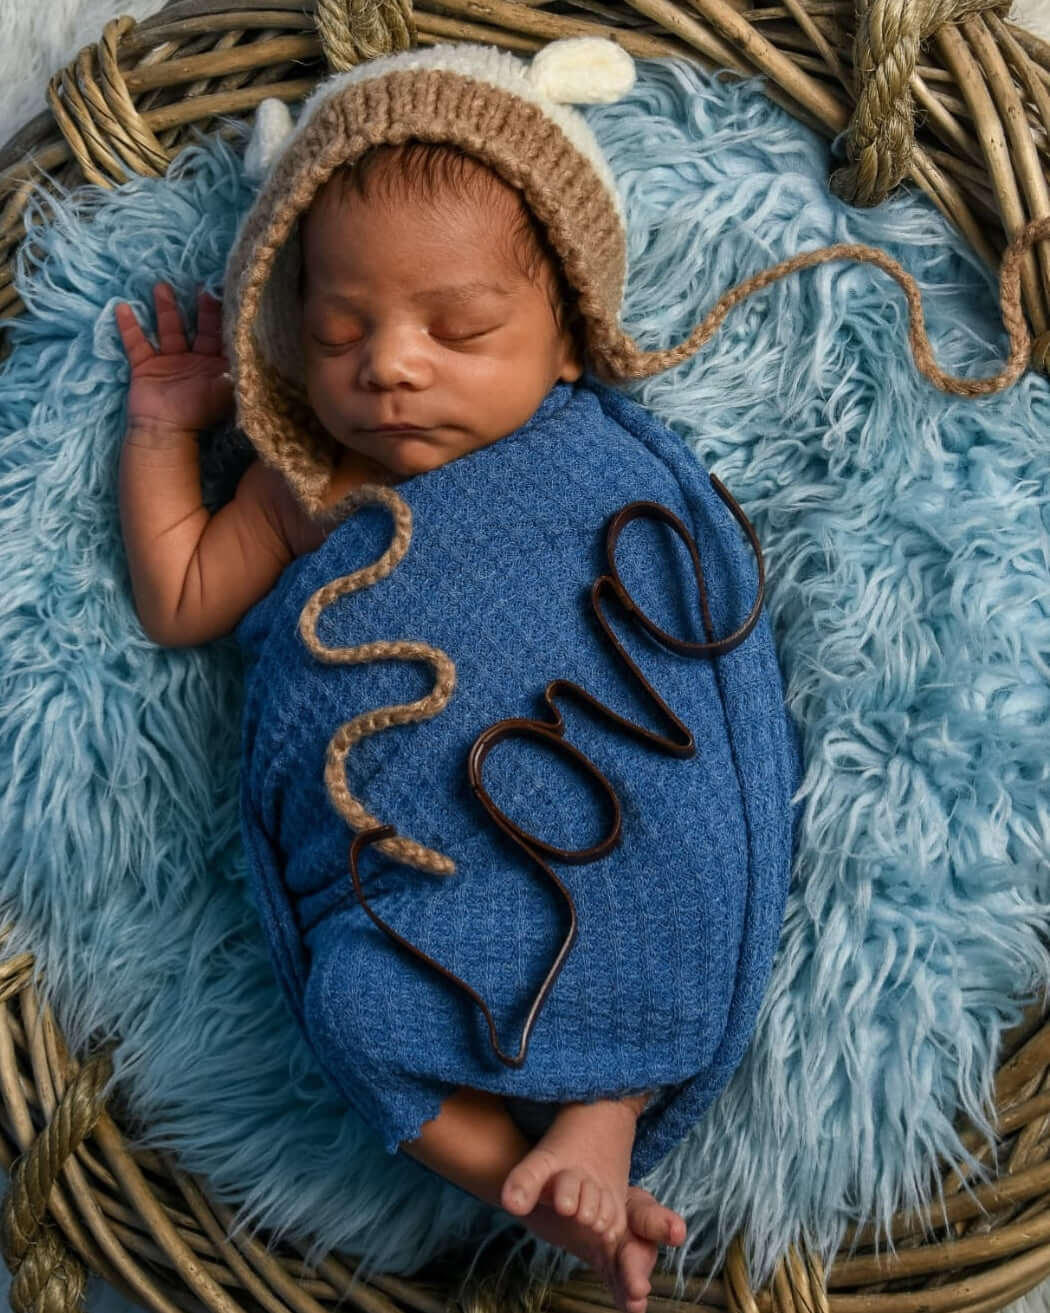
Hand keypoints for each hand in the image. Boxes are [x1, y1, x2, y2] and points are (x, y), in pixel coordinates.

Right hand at [115, 282, 233, 434]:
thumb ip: (239, 368)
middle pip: (198, 327)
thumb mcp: (227, 390)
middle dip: (200, 307)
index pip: (222, 335)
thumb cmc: (200, 411)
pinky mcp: (145, 366)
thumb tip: (255, 348)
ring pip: (168, 328)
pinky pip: (136, 342)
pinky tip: (122, 307)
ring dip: (165, 308)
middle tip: (201, 285)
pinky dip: (129, 326)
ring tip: (162, 286)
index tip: (227, 294)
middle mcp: (193, 360)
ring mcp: (168, 361)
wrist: (166, 432)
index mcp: (215, 365)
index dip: (224, 317)